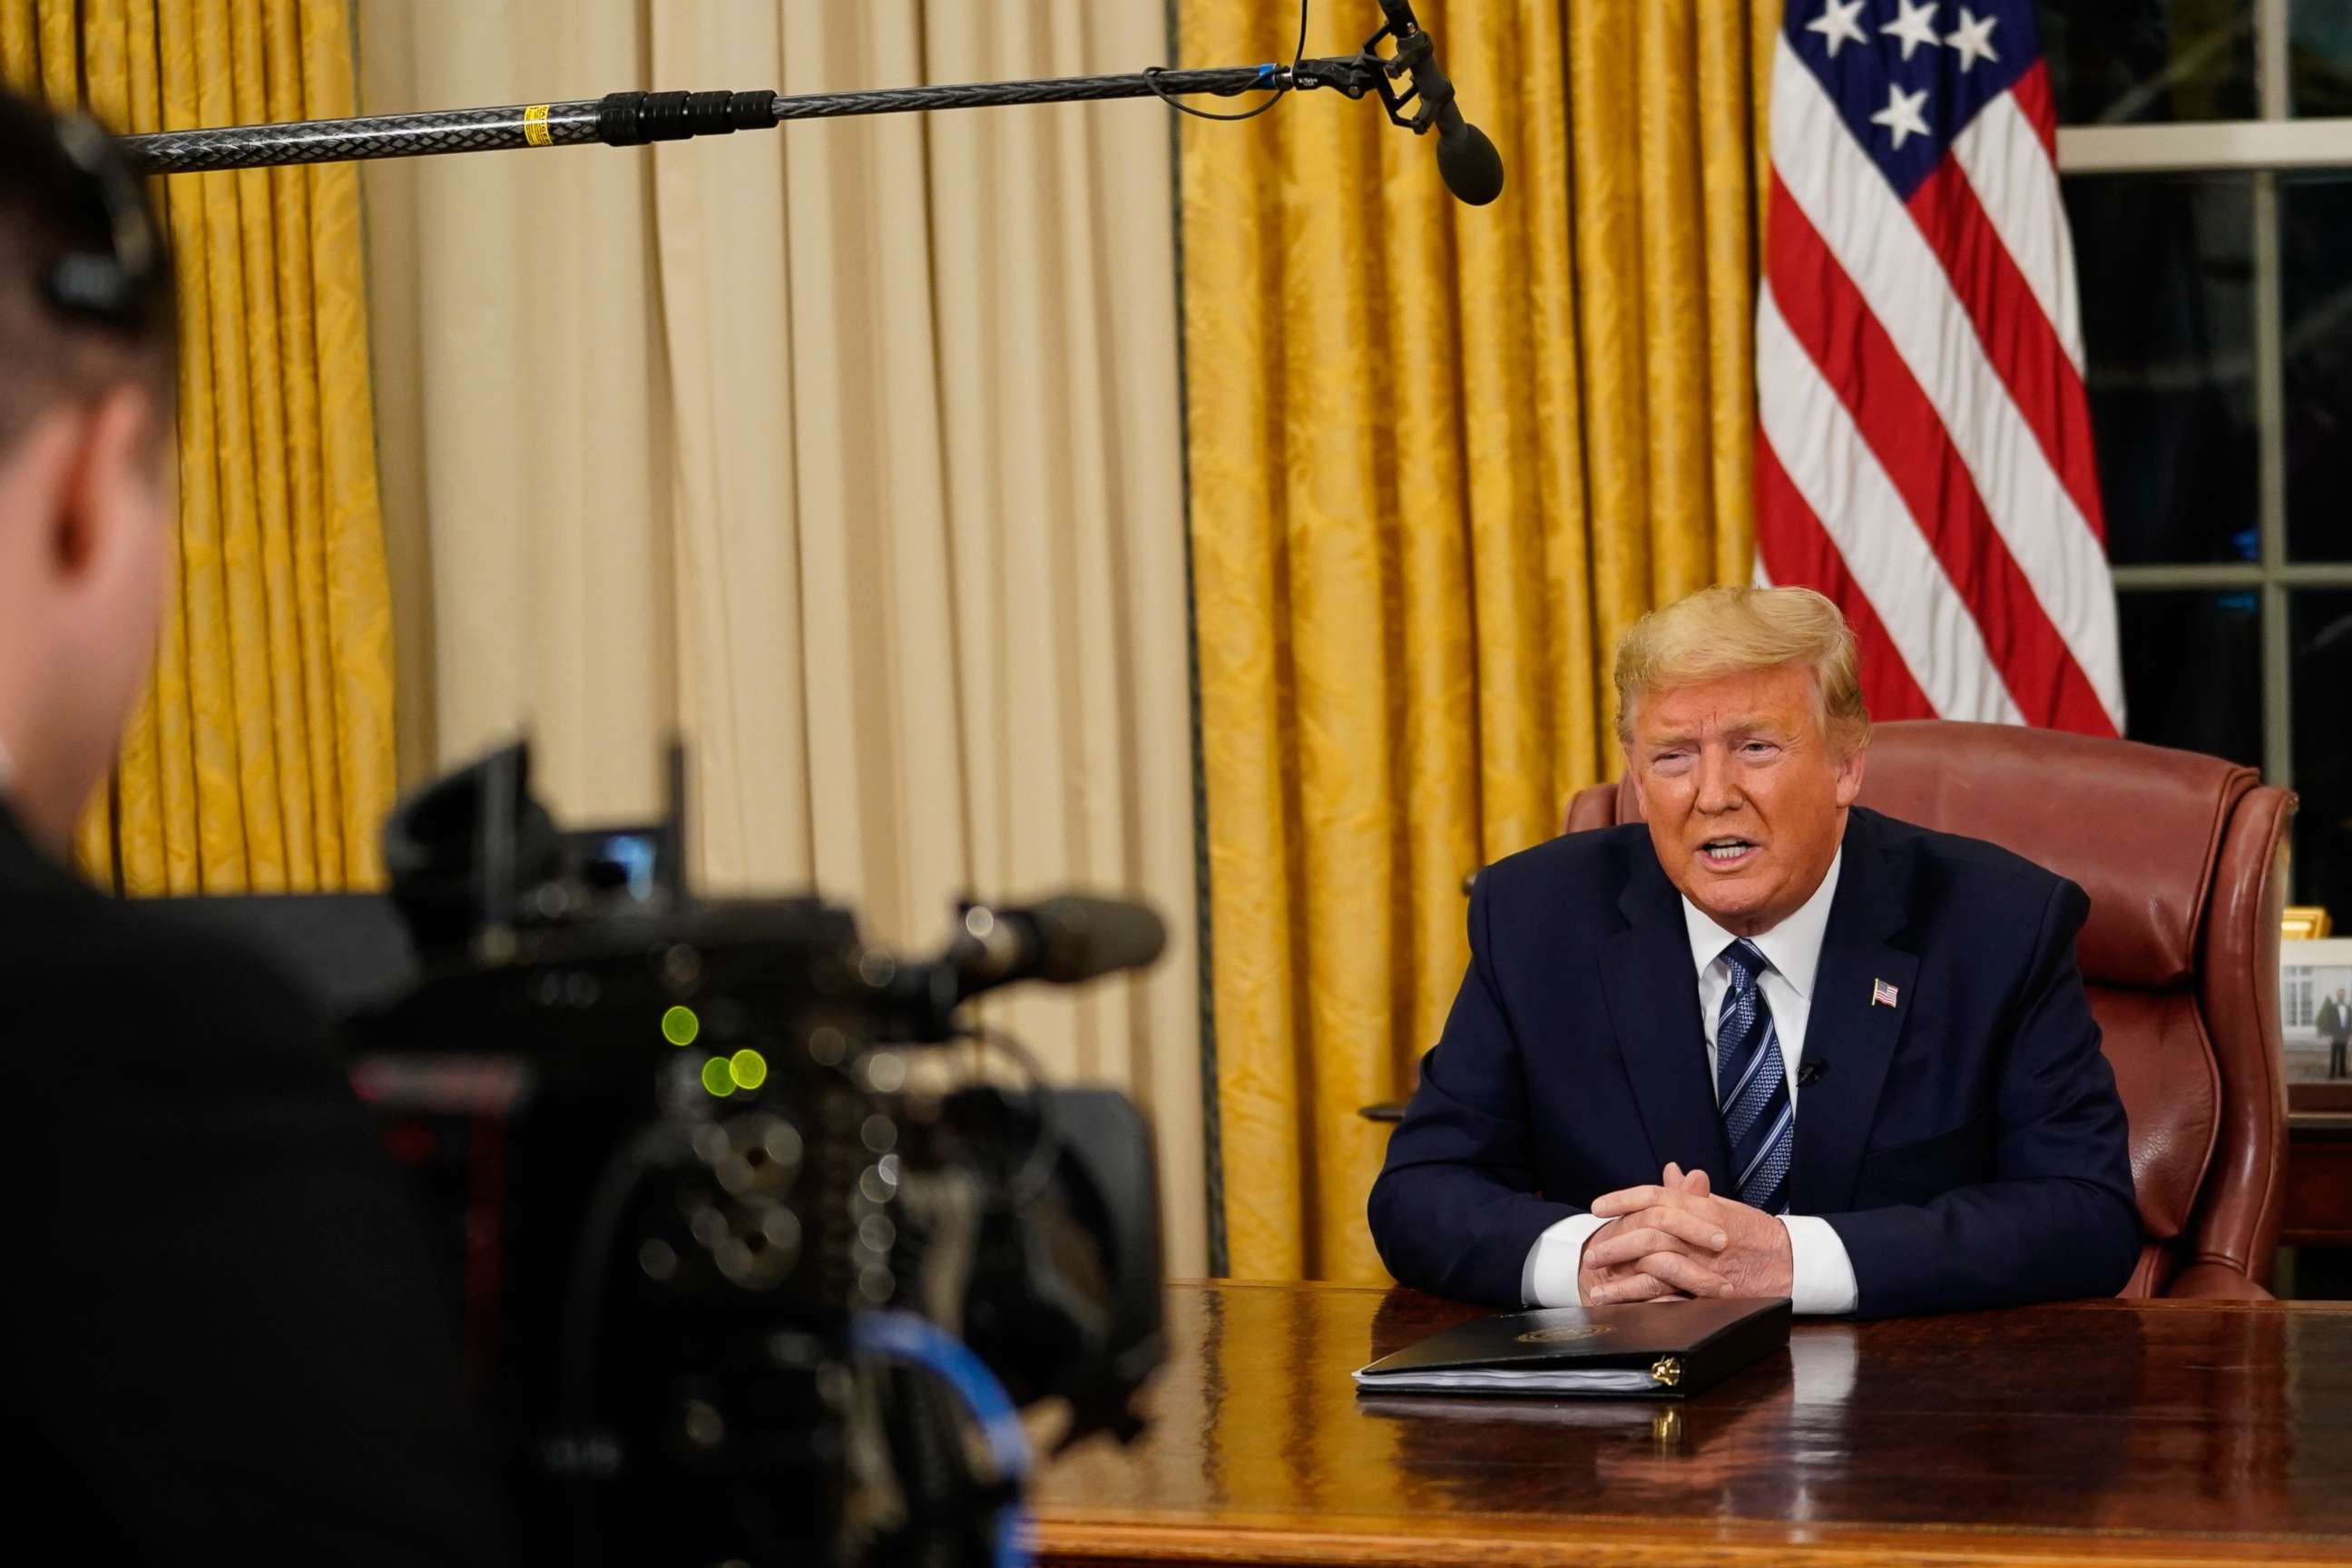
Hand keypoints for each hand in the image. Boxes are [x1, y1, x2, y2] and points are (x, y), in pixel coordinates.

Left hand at [1585, 1170, 1793, 1301]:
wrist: (1791, 1261)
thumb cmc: (1755, 1233)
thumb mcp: (1721, 1206)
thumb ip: (1691, 1194)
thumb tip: (1670, 1172)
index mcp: (1701, 1207)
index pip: (1654, 1196)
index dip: (1622, 1199)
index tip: (1597, 1206)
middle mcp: (1700, 1231)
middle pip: (1648, 1230)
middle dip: (1615, 1242)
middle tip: (1592, 1253)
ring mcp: (1704, 1261)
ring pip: (1654, 1265)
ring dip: (1622, 1278)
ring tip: (1596, 1286)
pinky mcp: (1708, 1289)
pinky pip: (1670, 1293)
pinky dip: (1642, 1300)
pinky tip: (1622, 1305)